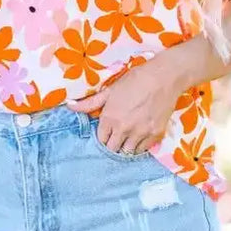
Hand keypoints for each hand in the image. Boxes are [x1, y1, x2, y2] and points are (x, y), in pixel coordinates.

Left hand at [66, 57, 181, 153]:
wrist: (163, 78)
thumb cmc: (135, 80)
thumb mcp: (110, 90)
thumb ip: (89, 103)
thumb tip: (68, 106)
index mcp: (110, 118)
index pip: (101, 140)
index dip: (103, 136)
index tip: (107, 132)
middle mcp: (124, 129)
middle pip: (113, 149)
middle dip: (113, 143)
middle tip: (117, 135)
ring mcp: (141, 134)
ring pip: (128, 152)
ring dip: (126, 147)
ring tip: (128, 137)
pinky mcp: (156, 135)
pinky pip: (144, 149)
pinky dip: (140, 145)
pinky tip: (140, 136)